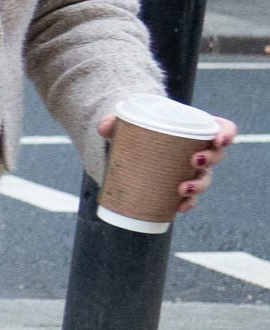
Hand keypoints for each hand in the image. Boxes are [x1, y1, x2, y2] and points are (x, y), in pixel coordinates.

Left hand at [99, 109, 237, 209]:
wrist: (129, 146)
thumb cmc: (138, 128)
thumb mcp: (129, 121)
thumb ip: (116, 121)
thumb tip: (103, 127)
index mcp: (196, 128)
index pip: (223, 129)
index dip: (227, 134)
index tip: (219, 139)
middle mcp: (199, 150)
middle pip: (217, 156)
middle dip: (211, 160)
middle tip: (194, 161)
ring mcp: (190, 170)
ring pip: (205, 179)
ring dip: (199, 185)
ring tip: (183, 188)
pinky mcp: (178, 186)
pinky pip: (190, 198)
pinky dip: (187, 204)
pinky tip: (179, 208)